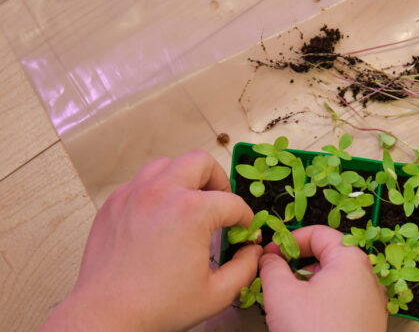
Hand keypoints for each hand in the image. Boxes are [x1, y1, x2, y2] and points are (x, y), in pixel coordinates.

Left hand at [39, 151, 261, 331]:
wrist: (108, 315)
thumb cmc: (160, 306)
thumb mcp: (217, 293)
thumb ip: (245, 268)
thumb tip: (253, 251)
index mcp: (192, 211)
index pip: (232, 202)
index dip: (245, 217)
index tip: (244, 230)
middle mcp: (162, 192)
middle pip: (200, 162)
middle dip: (218, 180)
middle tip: (220, 203)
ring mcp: (133, 194)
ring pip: (167, 164)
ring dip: (184, 178)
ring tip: (189, 204)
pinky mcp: (114, 204)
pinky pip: (141, 182)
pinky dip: (156, 191)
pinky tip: (160, 217)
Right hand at [260, 225, 386, 331]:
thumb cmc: (314, 331)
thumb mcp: (281, 293)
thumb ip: (271, 267)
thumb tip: (269, 258)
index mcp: (350, 260)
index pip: (318, 233)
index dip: (289, 239)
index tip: (270, 254)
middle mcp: (367, 277)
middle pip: (327, 256)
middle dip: (298, 265)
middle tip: (276, 278)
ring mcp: (371, 302)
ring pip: (334, 281)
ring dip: (308, 286)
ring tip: (289, 303)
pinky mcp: (368, 324)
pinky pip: (343, 302)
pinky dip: (322, 304)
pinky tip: (306, 320)